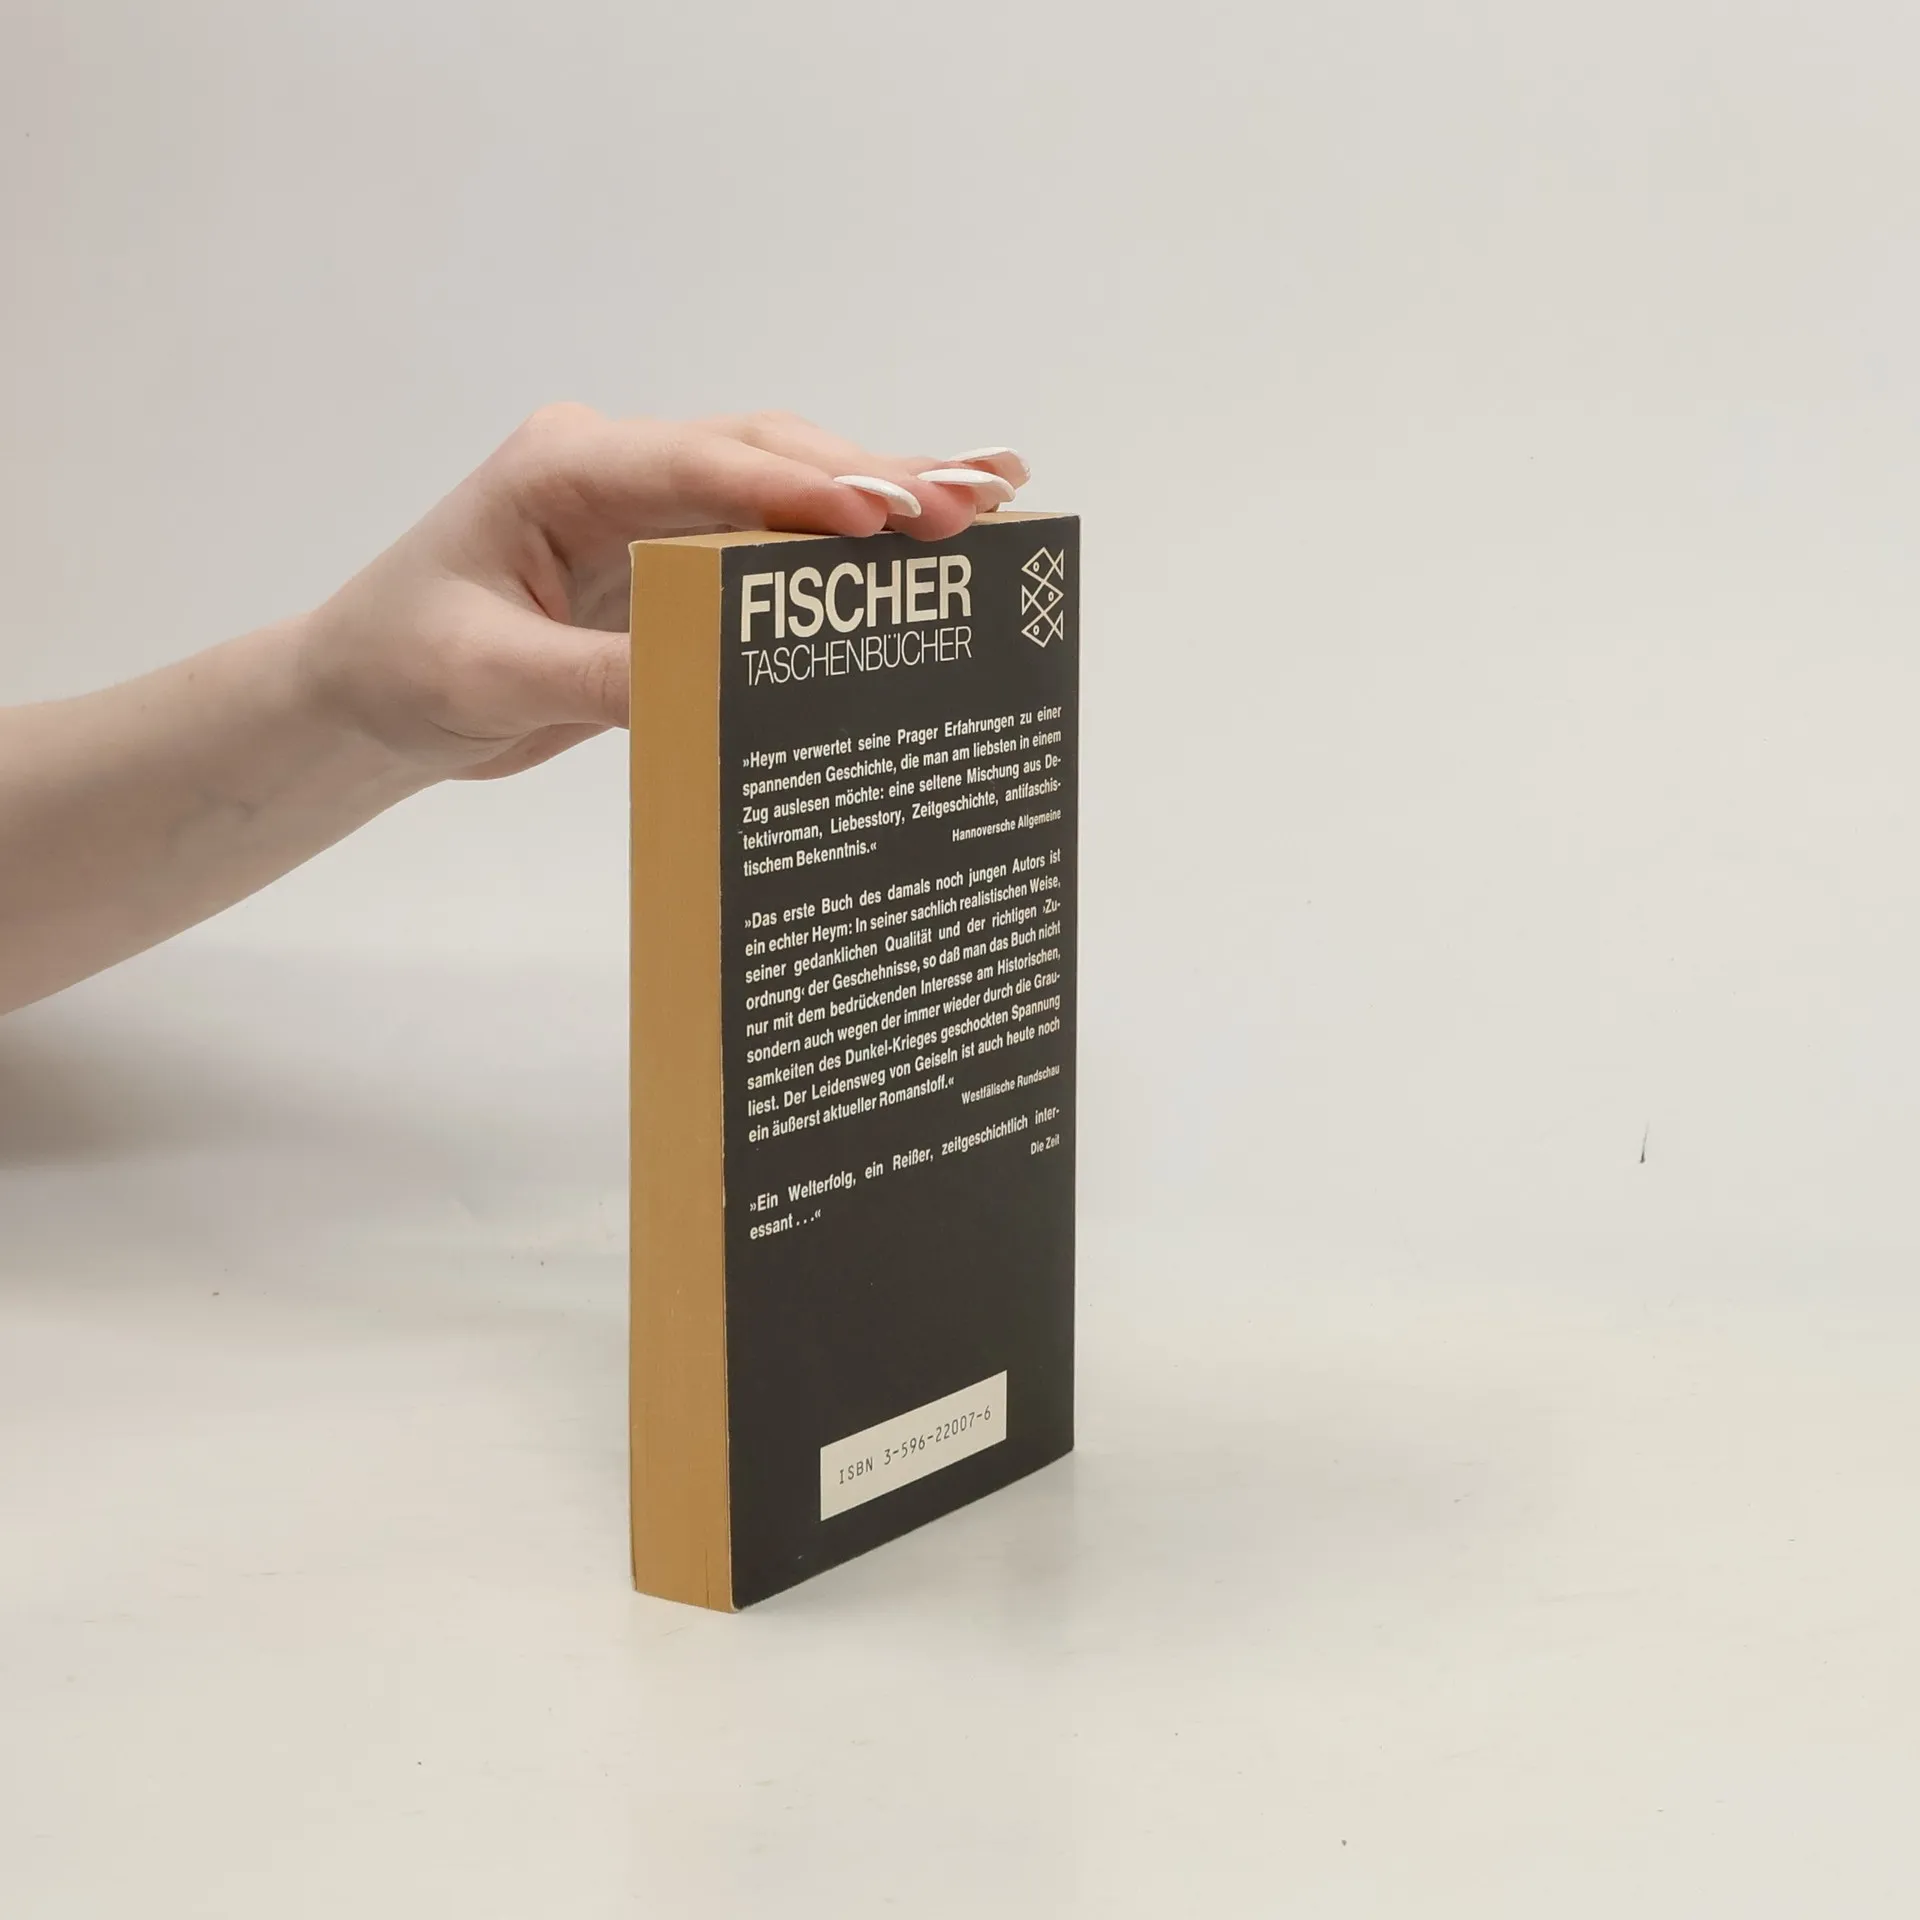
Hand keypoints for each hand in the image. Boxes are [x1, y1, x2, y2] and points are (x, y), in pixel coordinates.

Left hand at [297, 406, 1030, 781]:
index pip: (699, 468)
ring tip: (987, 501)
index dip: (797, 487)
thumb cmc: (406, 666)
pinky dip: (843, 547)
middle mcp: (619, 469)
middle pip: (765, 456)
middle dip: (871, 478)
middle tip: (973, 505)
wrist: (368, 696)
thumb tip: (723, 689)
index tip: (884, 512)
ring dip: (880, 495)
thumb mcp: (494, 678)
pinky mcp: (672, 558)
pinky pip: (769, 544)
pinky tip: (919, 539)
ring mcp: (651, 508)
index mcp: (564, 470)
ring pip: (783, 486)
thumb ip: (606, 679)